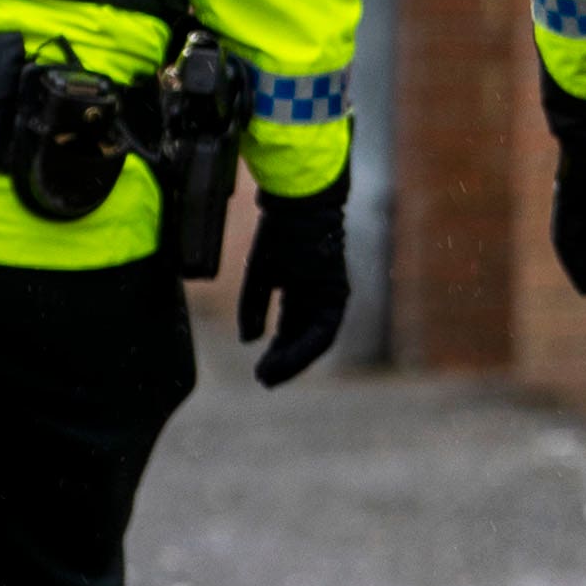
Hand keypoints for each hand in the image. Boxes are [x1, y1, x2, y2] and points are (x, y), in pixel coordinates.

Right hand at [237, 175, 353, 386]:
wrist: (299, 205)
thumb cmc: (279, 233)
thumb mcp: (259, 275)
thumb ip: (253, 308)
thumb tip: (249, 341)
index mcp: (303, 290)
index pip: (293, 330)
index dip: (279, 353)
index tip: (261, 371)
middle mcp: (321, 297)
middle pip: (305, 339)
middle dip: (285, 362)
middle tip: (264, 380)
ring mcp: (331, 296)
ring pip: (316, 341)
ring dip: (293, 361)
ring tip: (270, 377)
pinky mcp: (336, 294)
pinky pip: (323, 331)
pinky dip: (303, 349)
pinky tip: (284, 361)